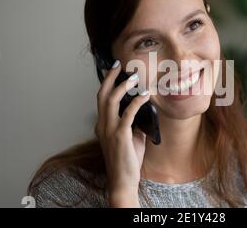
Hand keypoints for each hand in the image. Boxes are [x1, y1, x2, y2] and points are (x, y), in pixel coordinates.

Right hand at [94, 60, 149, 206]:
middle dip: (109, 78)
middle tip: (118, 65)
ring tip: (133, 77)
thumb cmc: (127, 160)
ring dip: (122, 86)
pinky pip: (127, 114)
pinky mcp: (120, 136)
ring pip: (111, 101)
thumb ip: (134, 122)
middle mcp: (102, 125)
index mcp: (103, 125)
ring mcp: (109, 130)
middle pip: (102, 95)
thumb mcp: (131, 137)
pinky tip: (145, 95)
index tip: (113, 70)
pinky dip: (136, 102)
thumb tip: (144, 109)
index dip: (106, 83)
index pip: (101, 99)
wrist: (123, 181)